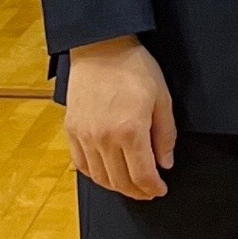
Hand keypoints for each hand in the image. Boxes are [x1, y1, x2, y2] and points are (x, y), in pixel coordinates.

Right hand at [65, 38, 175, 198]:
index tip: (160, 190)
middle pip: (121, 182)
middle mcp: (104, 139)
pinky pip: (80, 164)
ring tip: (129, 184)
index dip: (153, 188)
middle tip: (148, 191)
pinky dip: (94, 174)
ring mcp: (85, 136)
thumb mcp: (162, 98)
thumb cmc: (134, 67)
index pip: (142, 176)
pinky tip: (105, 172)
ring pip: (100, 177)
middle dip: (138, 192)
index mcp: (130, 131)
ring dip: (116, 186)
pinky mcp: (72, 129)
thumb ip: (165, 135)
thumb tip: (165, 163)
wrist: (101, 46)